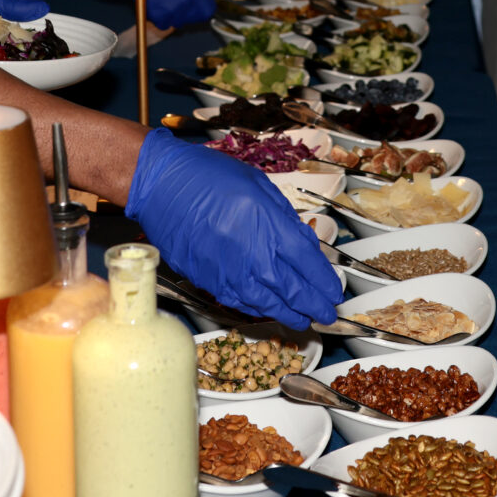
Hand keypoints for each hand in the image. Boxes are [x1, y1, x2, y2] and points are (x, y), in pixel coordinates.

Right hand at [125, 129, 341, 330]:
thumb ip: (284, 218)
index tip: (333, 290)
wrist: (162, 186)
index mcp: (270, 227)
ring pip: (269, 304)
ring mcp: (230, 273)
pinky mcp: (210, 282)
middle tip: (326, 313)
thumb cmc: (208, 176)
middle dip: (314, 305)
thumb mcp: (259, 185)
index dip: (324, 282)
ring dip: (290, 314)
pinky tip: (269, 310)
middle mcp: (253, 256)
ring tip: (303, 319)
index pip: (309, 265)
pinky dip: (260, 310)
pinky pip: (242, 303)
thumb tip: (304, 245)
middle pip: (294, 291)